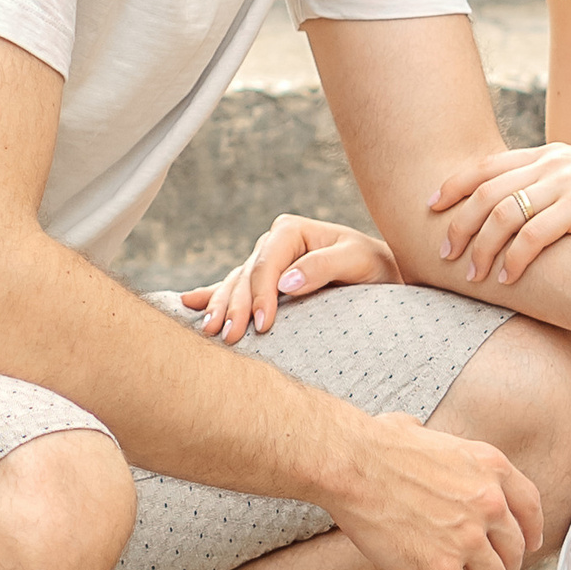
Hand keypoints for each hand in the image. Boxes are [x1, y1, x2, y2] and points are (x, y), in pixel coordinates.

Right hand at [181, 212, 398, 341]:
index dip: (260, 294)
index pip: (267, 264)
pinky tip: (189, 303)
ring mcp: (265, 262)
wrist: (381, 276)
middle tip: (228, 338)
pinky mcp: (264, 281)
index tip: (262, 325)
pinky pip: (234, 288)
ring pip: (235, 284)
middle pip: (246, 276)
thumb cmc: (375, 266)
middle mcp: (273, 244)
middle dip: (234, 307)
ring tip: (210, 332)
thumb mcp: (358, 261)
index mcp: (291, 231)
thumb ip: (323, 267)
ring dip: (220, 308)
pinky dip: (213, 297)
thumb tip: (286, 282)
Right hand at [324, 411, 545, 569]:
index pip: (530, 507)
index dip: (531, 533)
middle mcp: (490, 502)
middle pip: (515, 551)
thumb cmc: (376, 446)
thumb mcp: (431, 433)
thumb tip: (418, 436)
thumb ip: (441, 448)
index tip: (527, 546)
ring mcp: (469, 538)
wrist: (351, 465)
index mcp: (491, 467)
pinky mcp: (442, 569)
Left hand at [429, 142, 570, 285]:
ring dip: (480, 248)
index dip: (453, 185)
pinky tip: (508, 278)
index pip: (487, 165)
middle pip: (485, 192)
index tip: (431, 206)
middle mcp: (553, 162)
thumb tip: (527, 213)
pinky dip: (514, 257)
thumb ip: (557, 186)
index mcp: (551, 153)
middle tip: (443, 254)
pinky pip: (534, 233)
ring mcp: (567, 181)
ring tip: (471, 275)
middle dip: (457, 224)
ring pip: (502, 213)